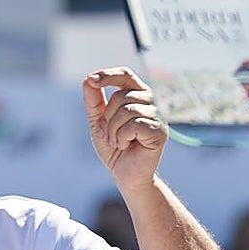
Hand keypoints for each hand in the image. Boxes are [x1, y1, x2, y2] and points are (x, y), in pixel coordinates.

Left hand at [83, 67, 165, 192]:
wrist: (124, 174)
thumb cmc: (113, 146)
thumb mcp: (98, 121)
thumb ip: (93, 100)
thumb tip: (88, 79)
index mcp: (137, 95)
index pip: (125, 75)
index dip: (108, 75)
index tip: (90, 80)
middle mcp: (151, 102)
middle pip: (122, 95)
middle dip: (107, 117)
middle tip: (107, 134)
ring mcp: (158, 116)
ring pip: (128, 110)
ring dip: (113, 130)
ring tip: (117, 142)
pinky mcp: (160, 131)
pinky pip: (134, 125)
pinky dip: (122, 137)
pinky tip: (126, 146)